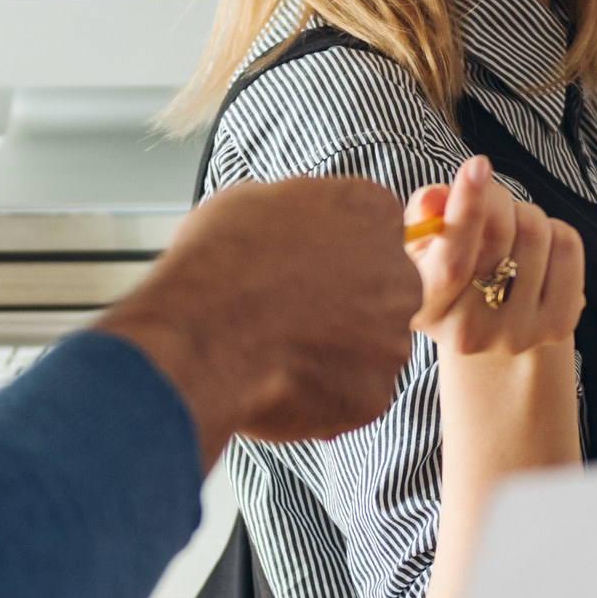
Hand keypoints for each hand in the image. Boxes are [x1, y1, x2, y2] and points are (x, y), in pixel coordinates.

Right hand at [97, 176, 420, 461]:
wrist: (199, 337)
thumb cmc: (216, 265)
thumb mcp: (252, 201)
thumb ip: (297, 212)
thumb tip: (293, 222)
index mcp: (370, 212)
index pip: (373, 228)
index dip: (331, 250)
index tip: (301, 264)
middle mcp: (397, 274)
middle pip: (381, 291)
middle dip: (343, 303)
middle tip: (288, 311)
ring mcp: (390, 339)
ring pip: (368, 348)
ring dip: (332, 351)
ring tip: (275, 349)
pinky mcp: (373, 395)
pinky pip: (350, 396)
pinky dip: (321, 395)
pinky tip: (278, 380)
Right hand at [405, 159, 584, 358]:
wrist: (491, 331)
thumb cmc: (452, 274)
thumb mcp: (424, 247)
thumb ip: (422, 218)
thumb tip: (433, 197)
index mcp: (425, 311)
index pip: (451, 261)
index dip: (466, 209)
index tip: (476, 165)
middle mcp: (469, 331)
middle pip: (500, 234)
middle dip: (497, 197)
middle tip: (491, 196)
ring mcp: (517, 333)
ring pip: (536, 232)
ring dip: (524, 212)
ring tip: (512, 227)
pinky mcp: (557, 326)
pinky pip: (567, 248)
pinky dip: (555, 230)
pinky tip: (539, 246)